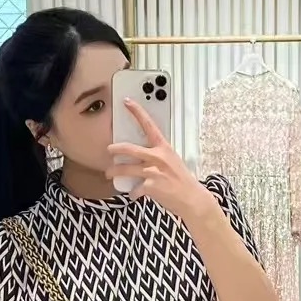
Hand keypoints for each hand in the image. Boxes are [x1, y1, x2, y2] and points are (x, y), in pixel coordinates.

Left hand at [107, 101, 212, 224]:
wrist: (191, 199)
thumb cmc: (182, 180)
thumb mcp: (172, 161)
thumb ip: (157, 157)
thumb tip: (141, 157)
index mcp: (163, 148)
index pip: (148, 125)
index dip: (137, 112)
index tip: (127, 102)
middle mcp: (157, 157)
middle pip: (129, 148)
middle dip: (115, 149)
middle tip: (109, 150)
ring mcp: (153, 172)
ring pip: (125, 169)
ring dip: (114, 172)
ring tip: (109, 174)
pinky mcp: (150, 186)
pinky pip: (134, 189)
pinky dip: (133, 193)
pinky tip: (134, 195)